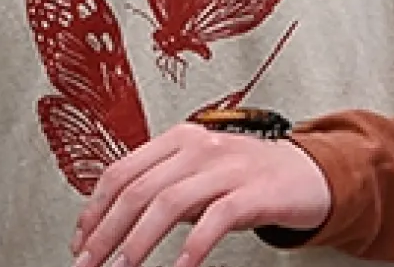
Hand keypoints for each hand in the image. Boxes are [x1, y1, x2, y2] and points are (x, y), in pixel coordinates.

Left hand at [72, 124, 331, 266]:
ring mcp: (227, 167)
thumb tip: (112, 220)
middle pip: (137, 189)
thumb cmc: (249, 177)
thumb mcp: (199, 173)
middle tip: (90, 262)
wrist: (312, 173)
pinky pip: (215, 220)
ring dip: (138, 241)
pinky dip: (192, 247)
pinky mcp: (254, 192)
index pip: (120, 171)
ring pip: (167, 203)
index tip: (81, 240)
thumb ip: (161, 186)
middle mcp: (198, 147)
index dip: (94, 209)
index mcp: (178, 140)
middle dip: (106, 231)